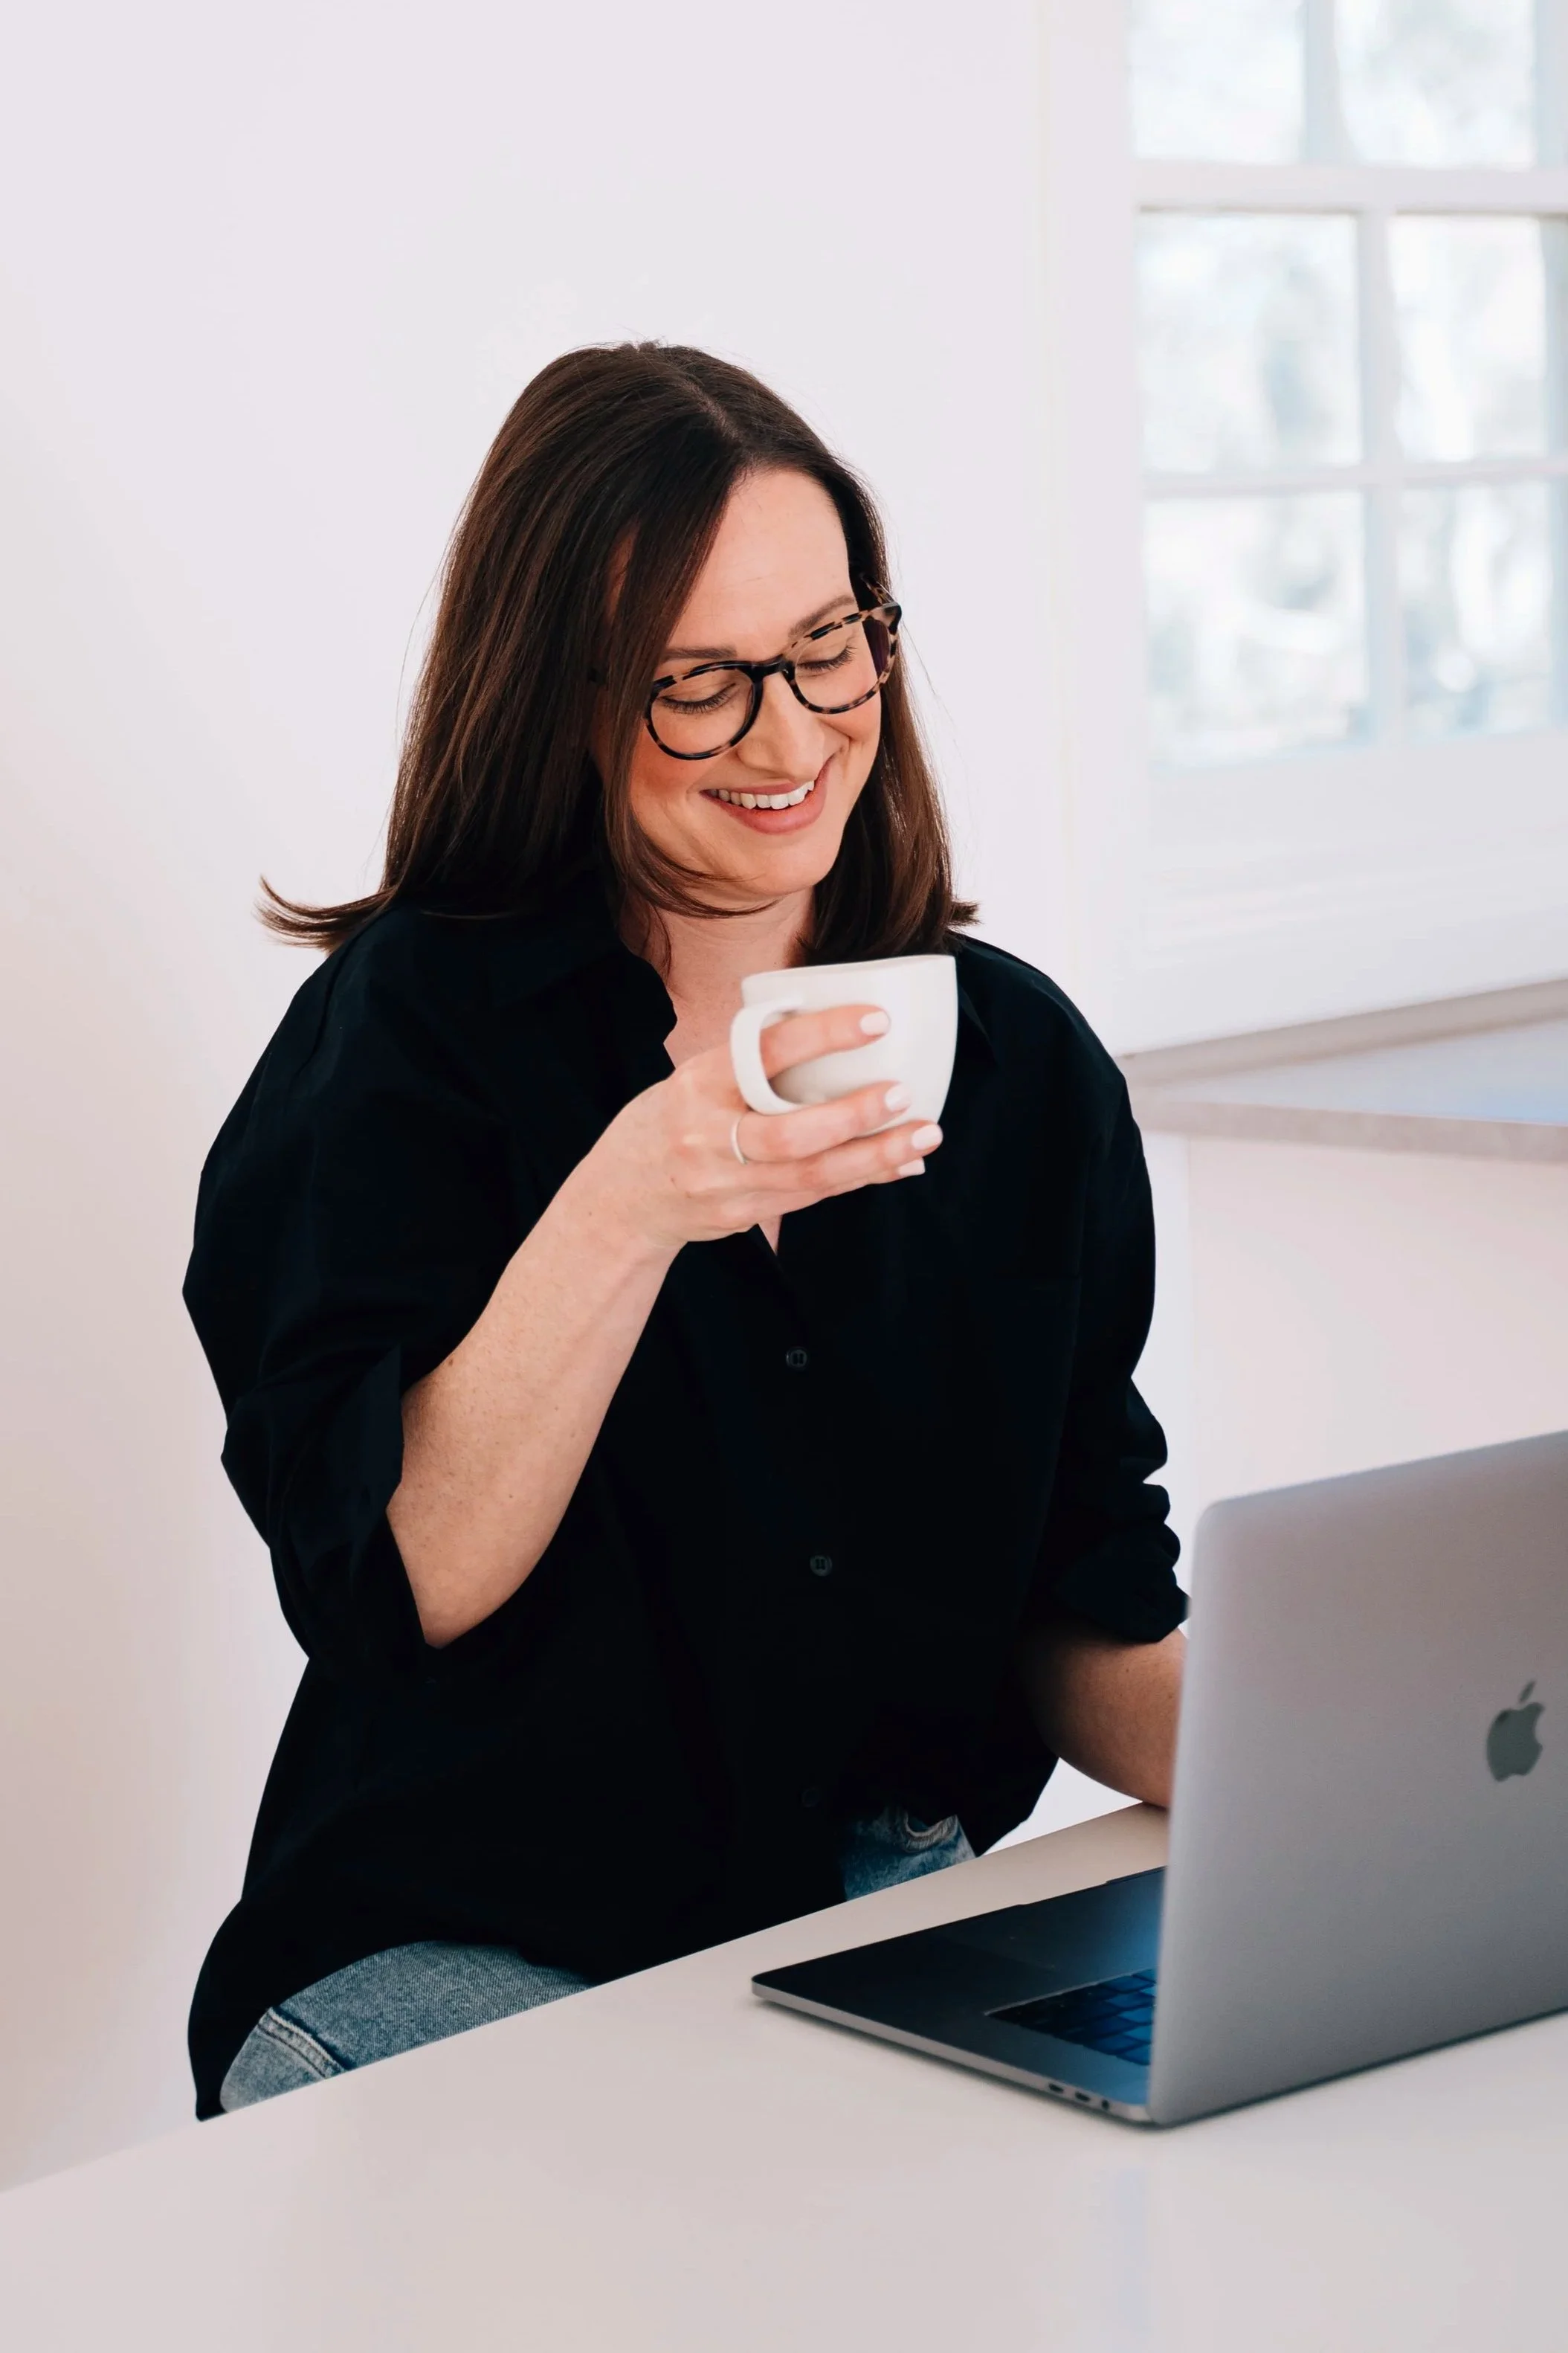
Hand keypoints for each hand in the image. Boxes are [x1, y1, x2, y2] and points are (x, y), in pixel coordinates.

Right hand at [578, 1003, 942, 1255]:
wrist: (623, 1198)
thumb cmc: (672, 1119)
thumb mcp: (696, 1077)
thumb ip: (751, 1061)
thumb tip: (835, 1031)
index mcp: (699, 1084)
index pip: (761, 1052)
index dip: (821, 1035)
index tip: (875, 1019)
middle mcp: (709, 1137)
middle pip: (787, 1134)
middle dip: (852, 1115)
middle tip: (902, 1091)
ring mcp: (726, 1183)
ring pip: (810, 1175)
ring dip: (874, 1155)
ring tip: (924, 1134)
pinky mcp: (744, 1214)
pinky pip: (814, 1197)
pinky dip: (861, 1178)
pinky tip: (901, 1164)